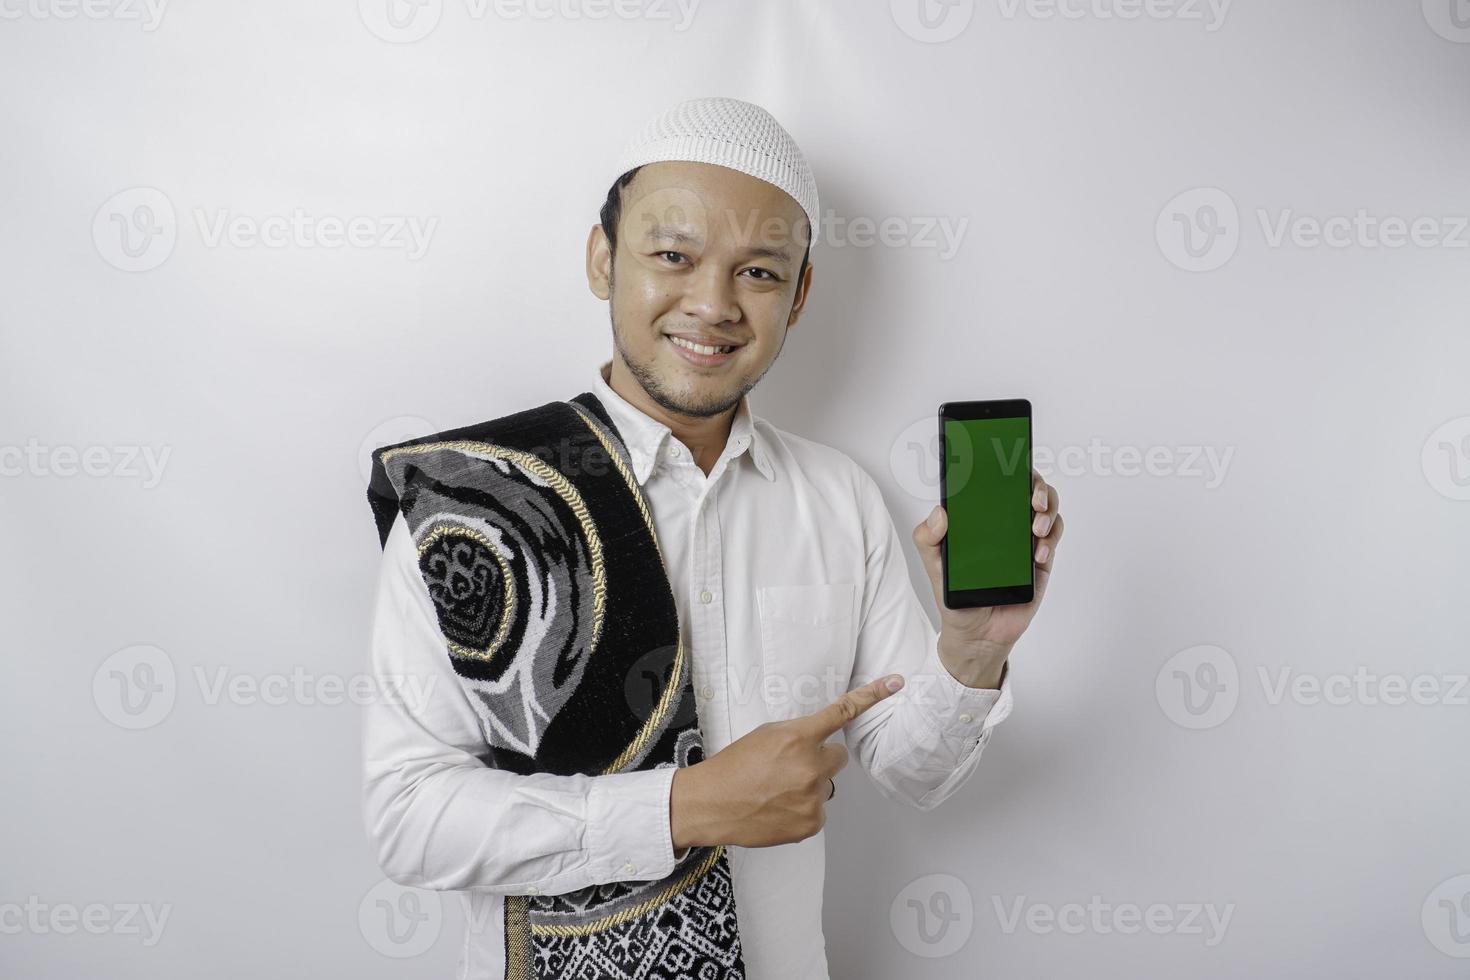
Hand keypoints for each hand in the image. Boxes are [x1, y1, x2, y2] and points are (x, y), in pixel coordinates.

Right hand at [669, 674, 903, 849]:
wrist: (711, 804)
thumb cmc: (732, 767)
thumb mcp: (765, 735)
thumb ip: (798, 735)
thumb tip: (819, 742)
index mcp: (797, 738)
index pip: (842, 713)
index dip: (871, 696)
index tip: (896, 683)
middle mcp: (811, 767)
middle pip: (838, 758)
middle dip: (820, 759)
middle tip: (790, 767)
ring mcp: (813, 798)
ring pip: (826, 786)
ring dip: (809, 787)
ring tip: (777, 792)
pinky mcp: (811, 824)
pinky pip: (819, 811)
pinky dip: (803, 810)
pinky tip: (778, 809)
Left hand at [912, 469, 1063, 656]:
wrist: (977, 634)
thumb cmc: (956, 595)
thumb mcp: (934, 566)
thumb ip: (928, 539)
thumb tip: (939, 512)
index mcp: (981, 518)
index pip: (997, 483)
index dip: (1007, 467)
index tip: (1011, 462)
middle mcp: (1006, 523)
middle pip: (1029, 489)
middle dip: (1037, 486)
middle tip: (1032, 498)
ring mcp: (1025, 540)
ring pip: (1048, 509)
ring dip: (1048, 510)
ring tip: (1036, 525)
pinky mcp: (1040, 561)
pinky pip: (1053, 539)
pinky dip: (1050, 540)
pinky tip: (1037, 553)